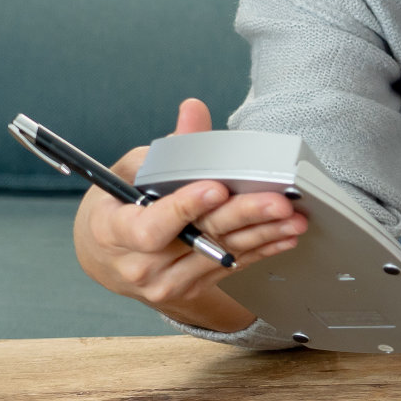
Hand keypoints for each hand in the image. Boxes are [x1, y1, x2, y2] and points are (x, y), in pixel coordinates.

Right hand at [72, 98, 308, 331]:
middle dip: (242, 217)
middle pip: (198, 239)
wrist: (106, 258)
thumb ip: (166, 147)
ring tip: (293, 218)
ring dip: (262, 235)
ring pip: (221, 256)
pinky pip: (230, 268)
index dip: (184, 209)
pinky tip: (284, 236)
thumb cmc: (116, 208)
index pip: (150, 227)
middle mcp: (140, 264)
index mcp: (113, 232)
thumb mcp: (129, 172)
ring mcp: (165, 282)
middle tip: (277, 202)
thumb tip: (194, 111)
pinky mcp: (189, 289)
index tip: (216, 189)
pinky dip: (260, 250)